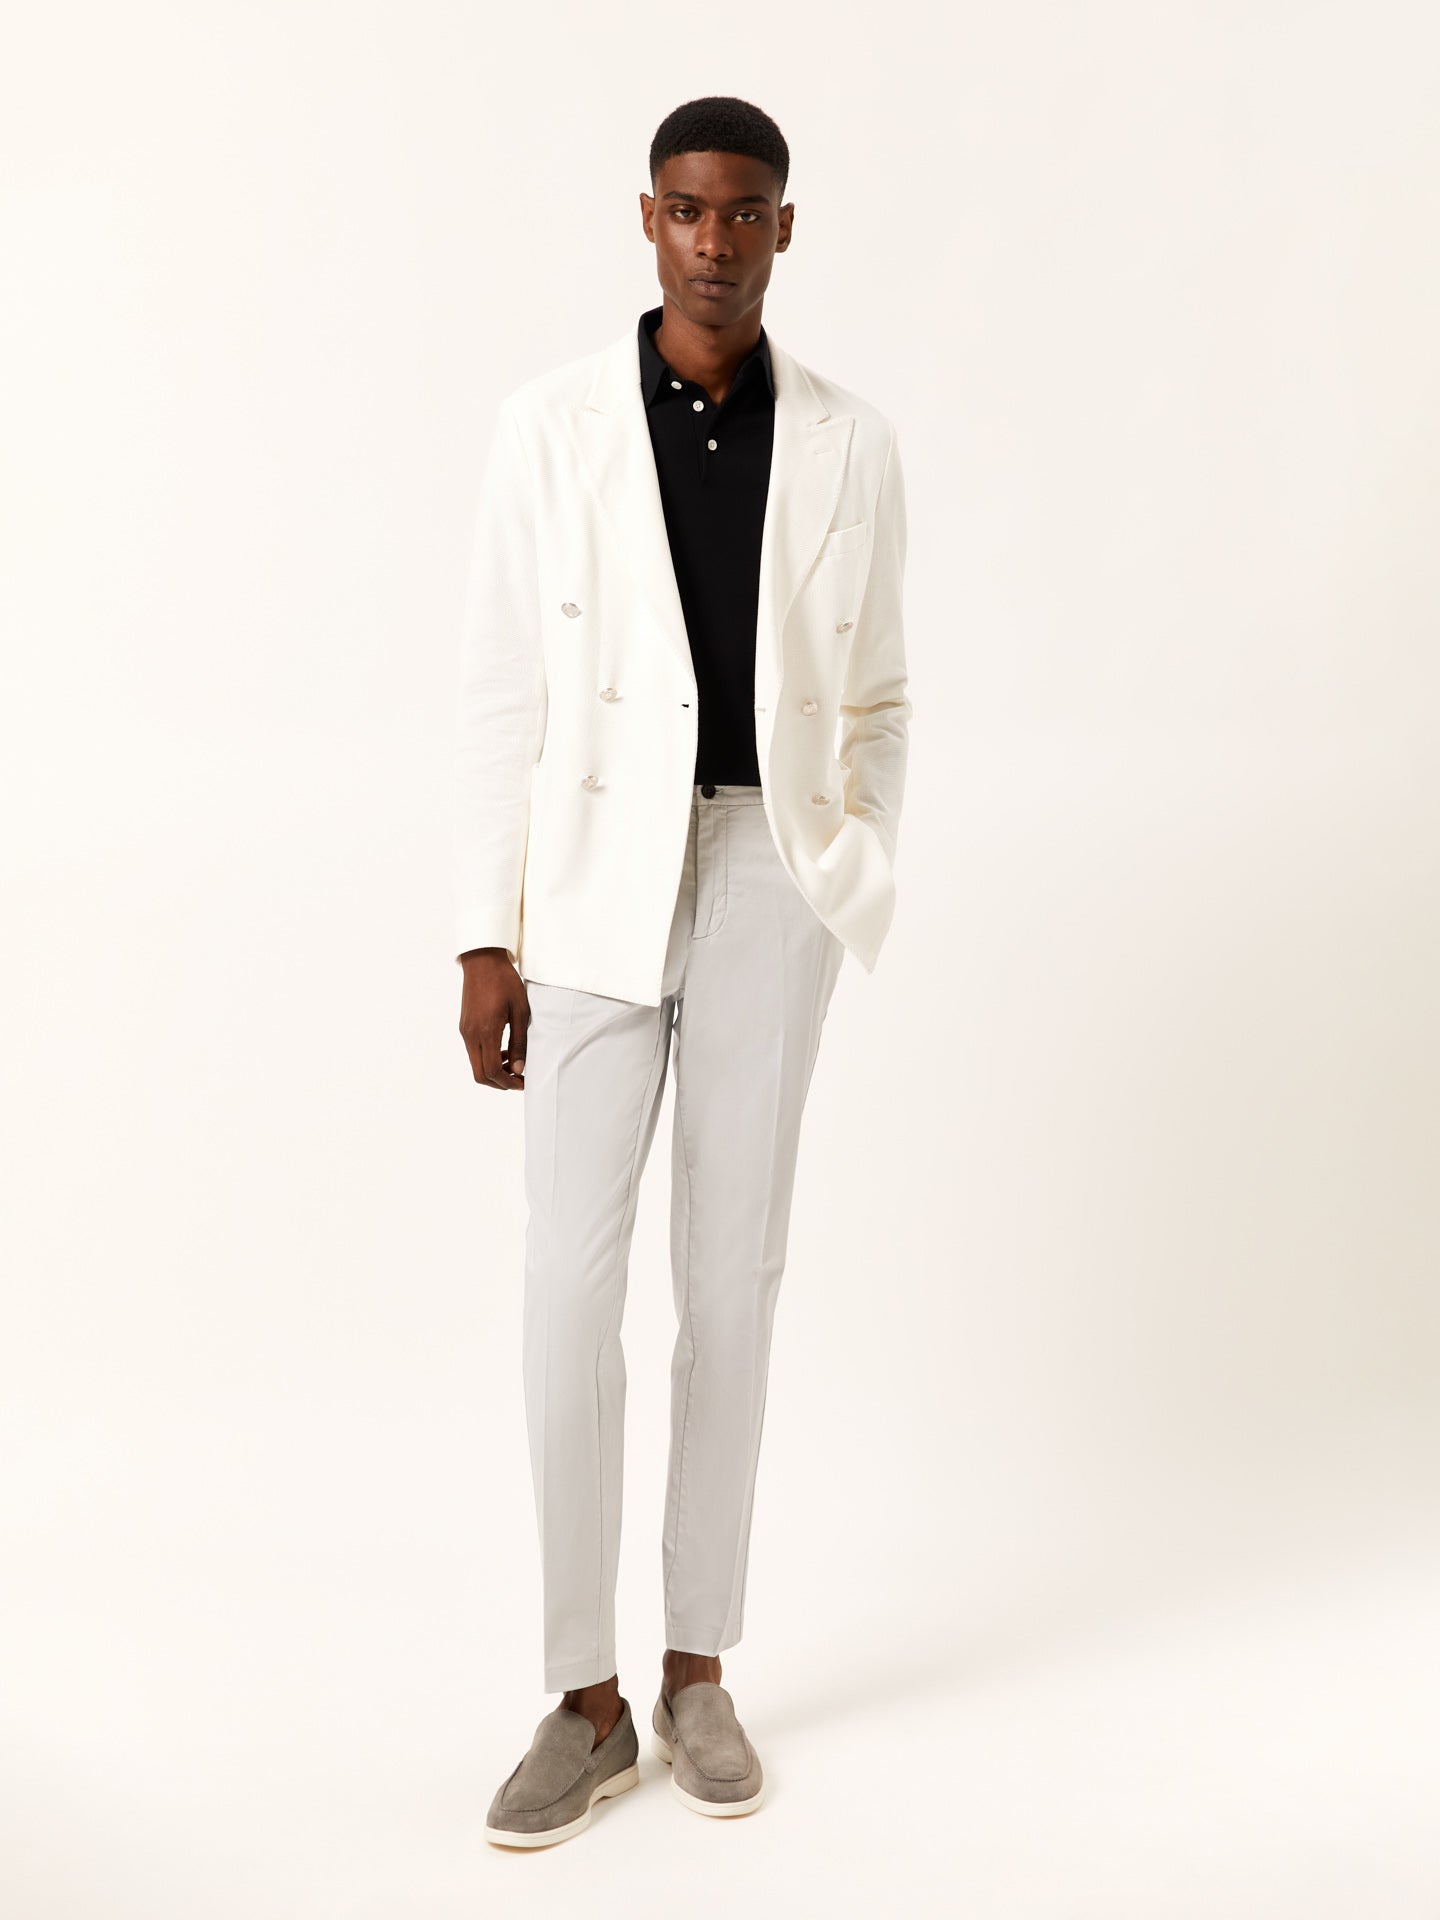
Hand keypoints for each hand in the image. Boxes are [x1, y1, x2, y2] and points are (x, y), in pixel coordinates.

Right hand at [458, 949, 529, 1090]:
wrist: (483, 961)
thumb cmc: (505, 982)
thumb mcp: (521, 1011)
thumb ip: (519, 1042)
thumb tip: (518, 1069)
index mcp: (485, 1031)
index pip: (491, 1070)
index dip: (507, 1083)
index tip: (523, 1082)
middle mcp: (471, 1034)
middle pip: (479, 1074)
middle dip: (499, 1083)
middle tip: (518, 1080)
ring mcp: (465, 1031)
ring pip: (475, 1064)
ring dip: (493, 1070)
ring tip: (512, 1063)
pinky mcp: (464, 1026)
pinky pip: (473, 1052)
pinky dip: (486, 1058)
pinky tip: (502, 1050)